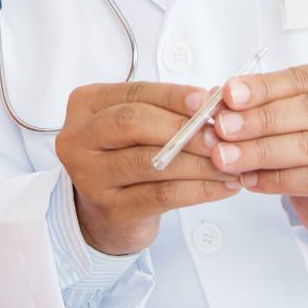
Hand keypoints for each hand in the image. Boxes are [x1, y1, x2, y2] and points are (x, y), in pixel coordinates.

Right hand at [54, 81, 240, 255]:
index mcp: (85, 105)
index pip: (134, 93)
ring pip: (150, 162)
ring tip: (229, 163)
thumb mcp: (138, 126)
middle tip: (220, 136)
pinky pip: (162, 195)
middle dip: (183, 128)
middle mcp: (78, 138)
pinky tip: (221, 186)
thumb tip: (215, 97)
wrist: (106, 214)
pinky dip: (198, 190)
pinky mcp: (110, 209)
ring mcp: (90, 176)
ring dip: (198, 162)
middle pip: (134, 124)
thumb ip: (168, 109)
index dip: (173, 96)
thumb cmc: (125, 158)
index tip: (206, 100)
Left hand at [209, 59, 307, 239]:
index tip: (229, 95)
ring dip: (261, 152)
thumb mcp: (295, 111)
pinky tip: (252, 179)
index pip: (306, 79)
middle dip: (260, 119)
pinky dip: (277, 179)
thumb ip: (265, 102)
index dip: (264, 87)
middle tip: (222, 128)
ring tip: (228, 157)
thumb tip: (221, 98)